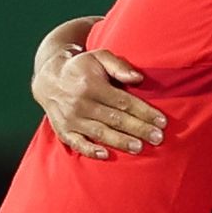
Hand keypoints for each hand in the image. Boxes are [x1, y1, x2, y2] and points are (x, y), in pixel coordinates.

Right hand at [33, 44, 163, 158]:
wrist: (49, 78)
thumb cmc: (82, 68)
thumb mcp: (99, 57)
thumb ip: (119, 66)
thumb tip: (138, 78)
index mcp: (91, 85)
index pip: (123, 102)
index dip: (144, 112)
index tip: (162, 121)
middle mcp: (80, 103)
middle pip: (115, 119)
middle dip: (138, 129)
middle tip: (158, 138)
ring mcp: (70, 118)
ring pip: (100, 132)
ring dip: (120, 141)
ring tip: (139, 148)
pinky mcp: (63, 130)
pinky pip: (77, 143)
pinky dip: (90, 150)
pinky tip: (105, 155)